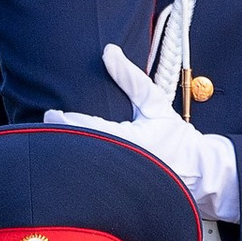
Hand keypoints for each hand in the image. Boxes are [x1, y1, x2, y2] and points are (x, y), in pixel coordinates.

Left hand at [47, 46, 239, 226]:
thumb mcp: (154, 101)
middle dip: (59, 139)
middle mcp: (121, 162)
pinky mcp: (117, 190)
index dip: (65, 121)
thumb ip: (130, 77)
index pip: (88, 128)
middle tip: (45, 126)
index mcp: (129, 140)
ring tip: (50, 141)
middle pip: (79, 151)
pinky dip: (80, 164)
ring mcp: (118, 178)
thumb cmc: (176, 137)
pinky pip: (92, 176)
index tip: (50, 113)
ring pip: (82, 166)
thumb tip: (108, 50)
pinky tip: (67, 158)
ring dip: (67, 153)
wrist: (196, 170)